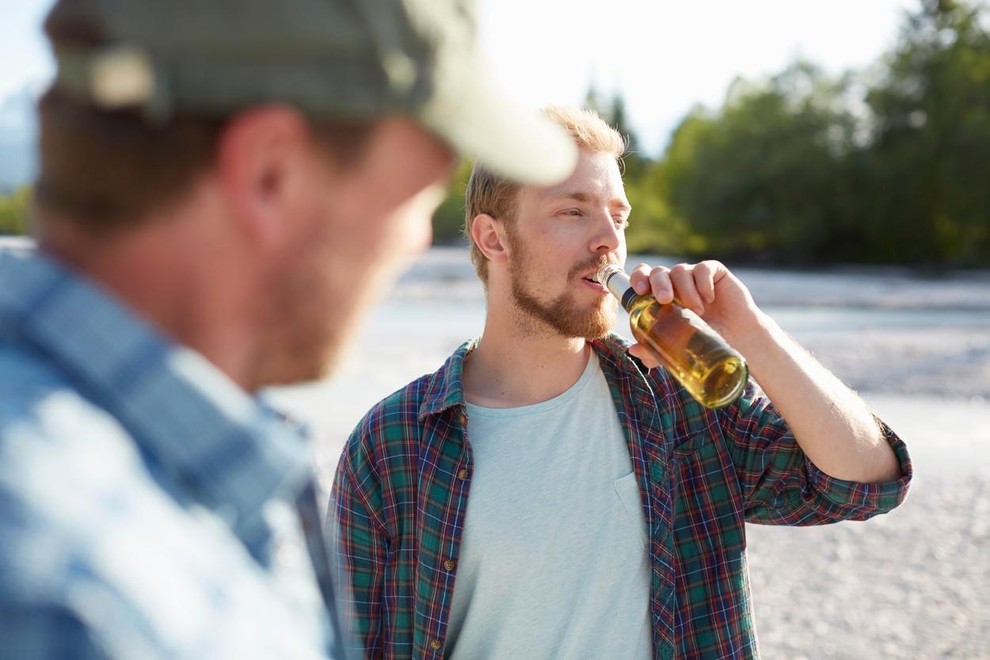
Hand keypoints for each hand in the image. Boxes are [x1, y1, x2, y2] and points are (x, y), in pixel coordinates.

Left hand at [625, 260, 760, 366]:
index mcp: (660, 296)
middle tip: (665, 300)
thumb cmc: (704, 342)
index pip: (643, 276)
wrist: (738, 340)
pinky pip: (704, 268)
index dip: (638, 278)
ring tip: (697, 311)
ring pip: (680, 270)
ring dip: (685, 290)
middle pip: (658, 271)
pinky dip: (704, 283)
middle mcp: (675, 283)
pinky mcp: (715, 273)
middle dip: (658, 283)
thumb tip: (632, 350)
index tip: (640, 290)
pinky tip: (710, 299)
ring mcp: (694, 276)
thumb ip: (654, 351)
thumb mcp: (677, 349)